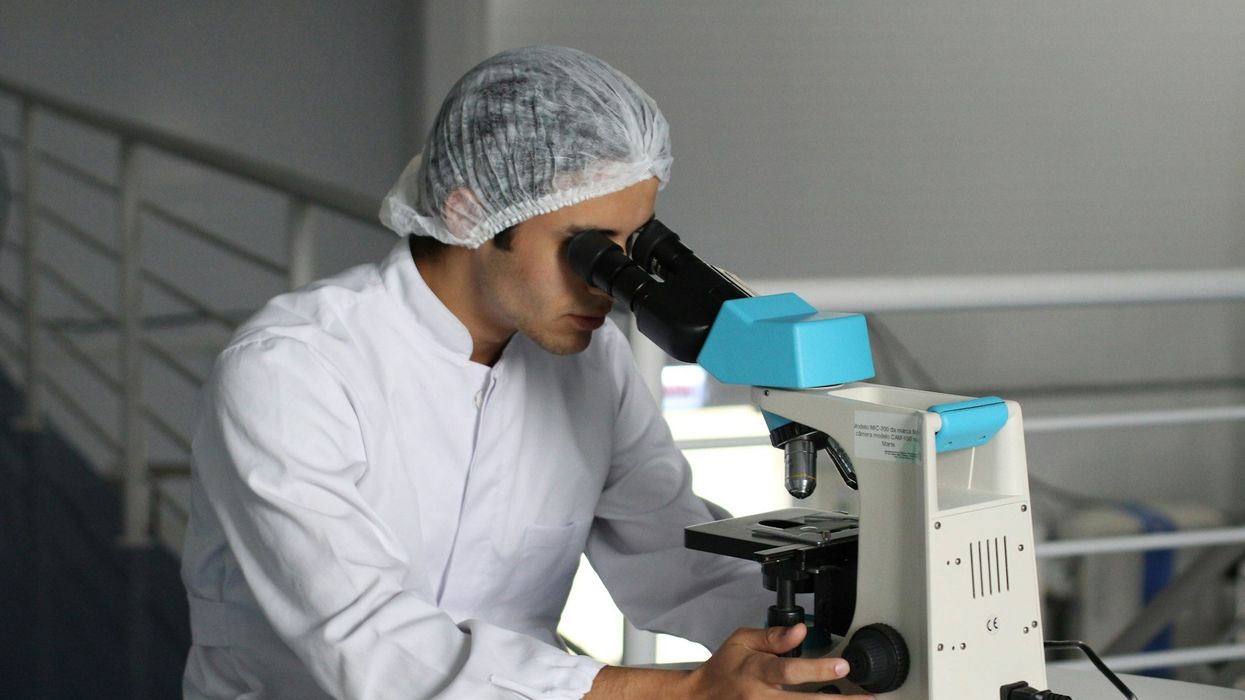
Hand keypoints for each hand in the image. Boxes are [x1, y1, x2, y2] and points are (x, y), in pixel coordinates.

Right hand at [682, 624, 872, 698]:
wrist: (698, 698)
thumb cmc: (723, 670)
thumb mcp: (741, 641)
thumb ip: (772, 636)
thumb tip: (800, 630)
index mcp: (756, 671)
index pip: (789, 670)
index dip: (818, 669)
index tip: (843, 666)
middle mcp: (761, 697)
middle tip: (867, 699)